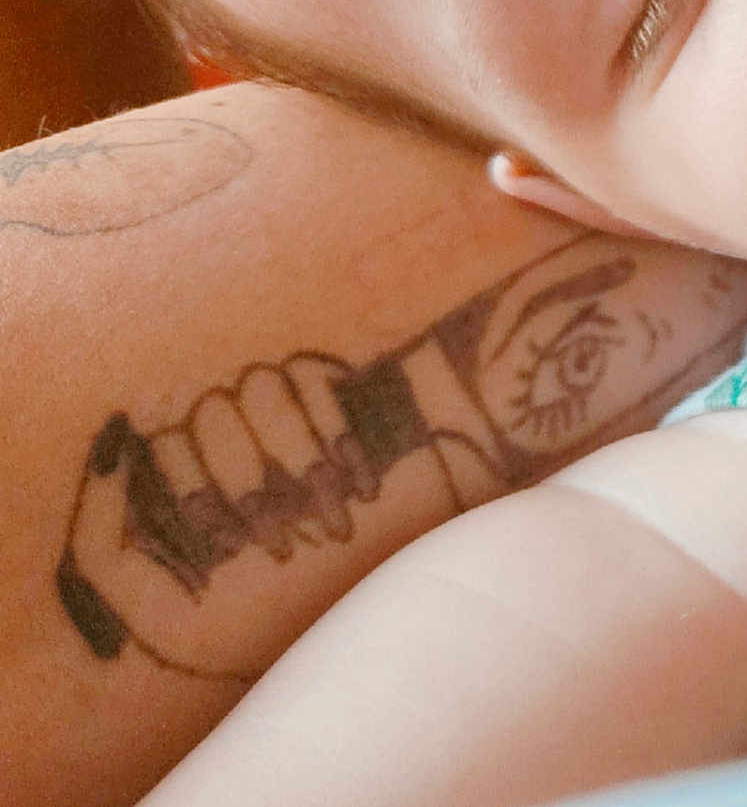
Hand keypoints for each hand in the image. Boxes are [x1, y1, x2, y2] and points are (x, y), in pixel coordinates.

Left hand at [60, 358, 467, 679]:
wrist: (398, 608)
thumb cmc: (272, 620)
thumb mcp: (162, 613)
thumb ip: (99, 543)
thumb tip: (110, 443)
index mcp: (178, 485)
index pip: (161, 447)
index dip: (200, 497)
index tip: (234, 557)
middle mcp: (224, 443)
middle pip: (211, 413)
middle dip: (253, 483)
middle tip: (289, 543)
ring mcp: (278, 413)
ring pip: (257, 387)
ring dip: (297, 459)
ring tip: (332, 515)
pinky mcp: (332, 389)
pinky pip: (309, 376)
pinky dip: (334, 433)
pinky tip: (361, 483)